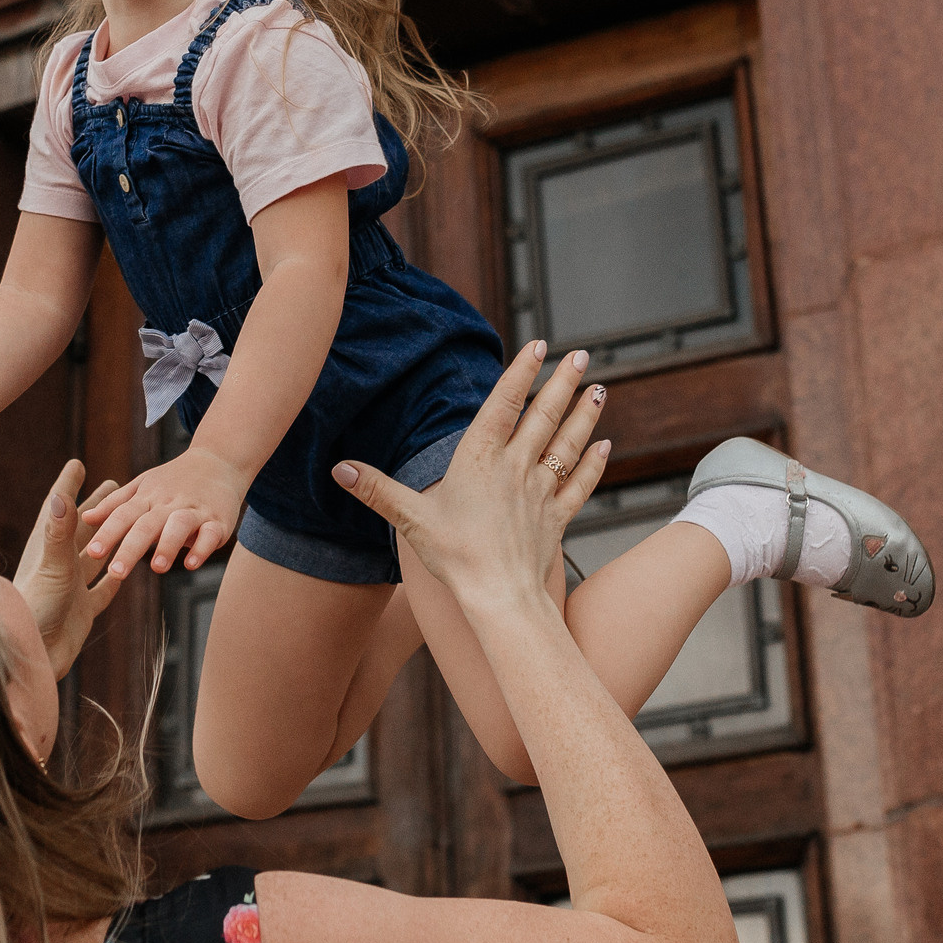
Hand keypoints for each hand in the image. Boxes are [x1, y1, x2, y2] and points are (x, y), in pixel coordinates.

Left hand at [14, 461, 125, 677]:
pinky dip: (115, 577)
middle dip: (96, 506)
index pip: (60, 508)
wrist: (33, 659)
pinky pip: (103, 589)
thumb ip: (58, 533)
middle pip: (82, 527)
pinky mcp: (82, 610)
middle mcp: (60, 564)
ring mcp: (72, 587)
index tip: (77, 463)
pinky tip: (126, 569)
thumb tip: (63, 495)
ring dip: (108, 537)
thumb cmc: (34, 611)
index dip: (68, 485)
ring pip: (96, 555)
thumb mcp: (50, 566)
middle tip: (114, 483)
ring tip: (125, 519)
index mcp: (49, 548)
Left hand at [78, 444, 251, 577]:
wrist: (219, 461)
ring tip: (156, 568)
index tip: (92, 553)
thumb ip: (115, 505)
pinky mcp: (218, 520)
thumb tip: (86, 518)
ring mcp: (194, 510)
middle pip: (147, 524)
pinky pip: (210, 534)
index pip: (123, 515)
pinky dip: (202, 548)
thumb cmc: (174, 480)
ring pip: (179, 526)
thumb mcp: (143, 486)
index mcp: (147, 497)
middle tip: (116, 572)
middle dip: (131, 548)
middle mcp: (168, 503)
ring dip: (167, 546)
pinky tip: (191, 564)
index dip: (108, 533)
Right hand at [334, 341, 609, 612]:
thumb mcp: (410, 518)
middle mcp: (516, 467)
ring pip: (568, 444)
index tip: (538, 345)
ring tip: (599, 388)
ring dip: (585, 414)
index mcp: (480, 459)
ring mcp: (540, 492)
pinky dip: (593, 463)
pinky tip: (604, 445)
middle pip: (545, 416)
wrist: (500, 597)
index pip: (505, 404)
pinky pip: (580, 484)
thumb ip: (376, 490)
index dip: (521, 372)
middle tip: (581, 355)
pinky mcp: (556, 517)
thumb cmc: (455, 556)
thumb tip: (338, 468)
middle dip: (563, 382)